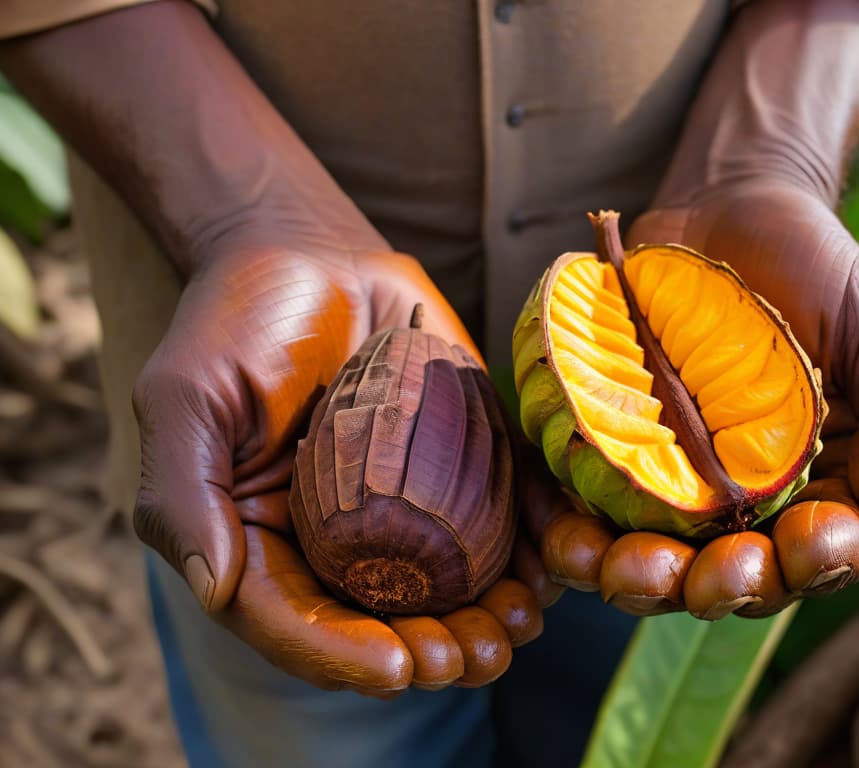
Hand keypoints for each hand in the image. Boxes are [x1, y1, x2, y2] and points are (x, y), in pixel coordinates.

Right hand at [133, 243, 546, 692]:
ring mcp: (405, 506)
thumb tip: (210, 588)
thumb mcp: (185, 398)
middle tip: (471, 657)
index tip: (396, 668)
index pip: (297, 619)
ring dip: (486, 617)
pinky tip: (552, 569)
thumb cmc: (236, 321)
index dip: (343, 655)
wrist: (311, 255)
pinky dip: (527, 549)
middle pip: (382, 619)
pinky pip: (497, 519)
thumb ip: (183, 493)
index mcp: (262, 543)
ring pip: (447, 585)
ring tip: (516, 627)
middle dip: (430, 649)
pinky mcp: (461, 465)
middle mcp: (336, 539)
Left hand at [538, 181, 858, 618]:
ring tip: (618, 569)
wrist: (728, 209)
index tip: (803, 548)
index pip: (827, 550)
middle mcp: (749, 501)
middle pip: (734, 573)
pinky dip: (576, 534)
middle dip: (718, 586)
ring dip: (640, 579)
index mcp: (825, 486)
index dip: (816, 563)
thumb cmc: (818, 272)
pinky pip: (593, 509)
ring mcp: (677, 482)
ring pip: (658, 557)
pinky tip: (565, 539)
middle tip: (704, 578)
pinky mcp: (616, 452)